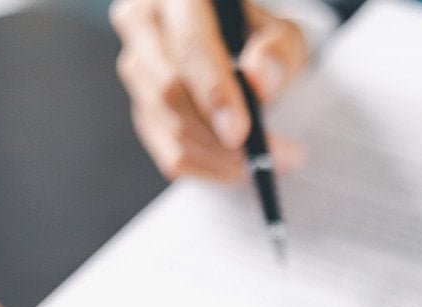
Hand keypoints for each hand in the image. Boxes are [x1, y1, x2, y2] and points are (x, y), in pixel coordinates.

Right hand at [110, 0, 309, 179]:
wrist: (240, 42)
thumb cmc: (260, 36)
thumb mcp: (284, 33)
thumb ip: (279, 51)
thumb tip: (258, 80)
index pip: (188, 45)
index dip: (213, 92)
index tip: (239, 131)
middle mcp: (143, 23)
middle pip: (169, 91)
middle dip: (220, 137)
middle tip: (271, 156)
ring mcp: (136, 67)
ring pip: (167, 126)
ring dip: (219, 158)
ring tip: (266, 161)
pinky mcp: (142, 107)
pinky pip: (167, 151)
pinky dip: (207, 168)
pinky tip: (237, 167)